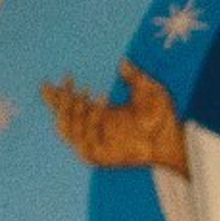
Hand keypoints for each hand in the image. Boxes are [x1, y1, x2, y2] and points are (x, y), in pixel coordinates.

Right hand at [41, 58, 188, 172]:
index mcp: (99, 115)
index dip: (56, 97)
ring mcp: (96, 145)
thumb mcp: (149, 90)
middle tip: (68, 84)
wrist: (171, 138)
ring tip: (82, 94)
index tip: (47, 83)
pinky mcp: (101, 158)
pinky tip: (99, 107)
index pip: (69, 107)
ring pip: (67, 130)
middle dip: (59, 102)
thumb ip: (135, 77)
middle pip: (62, 118)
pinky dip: (89, 124)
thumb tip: (123, 62)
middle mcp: (94, 131)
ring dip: (71, 112)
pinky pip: (84, 143)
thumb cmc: (162, 117)